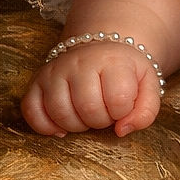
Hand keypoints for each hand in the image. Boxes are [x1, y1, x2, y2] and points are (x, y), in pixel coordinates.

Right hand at [21, 43, 162, 137]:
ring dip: (76, 125)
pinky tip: (63, 125)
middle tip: (105, 112)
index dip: (123, 112)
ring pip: (60, 113)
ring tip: (87, 115)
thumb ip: (146, 111)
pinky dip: (46, 127)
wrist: (102, 48)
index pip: (118, 99)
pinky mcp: (36, 82)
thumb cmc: (126, 72)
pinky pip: (31, 112)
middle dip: (100, 121)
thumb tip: (122, 131)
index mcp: (112, 60)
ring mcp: (55, 71)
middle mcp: (80, 62)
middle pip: (88, 108)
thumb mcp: (148, 85)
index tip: (123, 106)